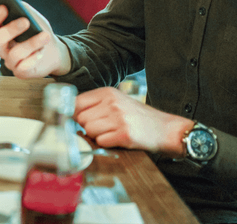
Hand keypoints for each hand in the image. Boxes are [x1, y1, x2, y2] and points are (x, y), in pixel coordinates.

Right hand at [0, 2, 70, 77]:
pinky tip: (41, 53)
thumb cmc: (39, 32)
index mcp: (2, 32)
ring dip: (31, 43)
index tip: (4, 8)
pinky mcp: (20, 72)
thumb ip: (25, 10)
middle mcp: (2, 47)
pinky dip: (33, 59)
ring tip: (45, 36)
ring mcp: (10, 61)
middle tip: (26, 21)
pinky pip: (23, 68)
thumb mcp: (34, 18)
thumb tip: (17, 4)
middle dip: (11, 29)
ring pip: (14, 54)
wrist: (54, 51)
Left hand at [74, 87, 192, 155]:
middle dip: (88, 126)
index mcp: (108, 92)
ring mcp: (118, 118)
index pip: (77, 102)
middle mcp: (112, 103)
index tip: (83, 120)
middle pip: (81, 119)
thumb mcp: (117, 101)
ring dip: (97, 135)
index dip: (77, 114)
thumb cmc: (139, 117)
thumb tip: (70, 114)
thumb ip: (95, 104)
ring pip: (89, 131)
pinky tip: (118, 139)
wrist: (166, 128)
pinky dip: (106, 143)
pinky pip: (100, 142)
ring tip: (112, 132)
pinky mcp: (124, 134)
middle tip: (104, 127)